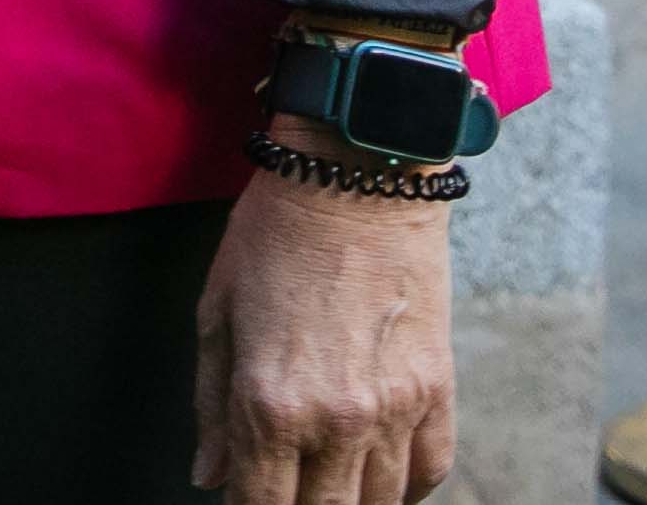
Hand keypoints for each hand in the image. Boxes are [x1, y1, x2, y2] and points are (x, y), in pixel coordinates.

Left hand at [191, 124, 456, 504]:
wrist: (358, 175)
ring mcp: (394, 409)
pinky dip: (408, 487)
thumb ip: (212, 406)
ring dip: (351, 500)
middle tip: (287, 483)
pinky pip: (431, 470)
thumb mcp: (218, 311)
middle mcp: (336, 420)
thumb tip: (209, 476)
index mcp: (270, 404)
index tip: (245, 495)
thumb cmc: (276, 233)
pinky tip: (382, 476)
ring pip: (378, 503)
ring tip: (331, 482)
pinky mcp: (437, 388)